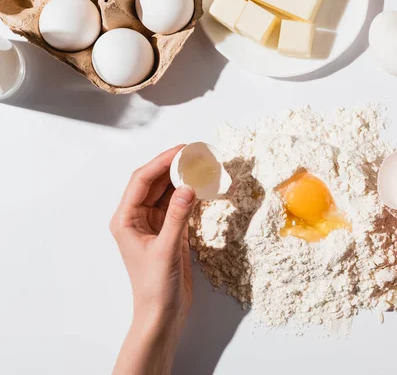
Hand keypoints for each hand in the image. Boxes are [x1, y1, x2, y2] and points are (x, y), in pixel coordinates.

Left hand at [110, 146, 196, 374]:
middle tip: (195, 153)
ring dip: (182, 179)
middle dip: (173, 166)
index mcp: (126, 219)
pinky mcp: (169, 232)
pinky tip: (202, 187)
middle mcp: (137, 218)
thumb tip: (189, 187)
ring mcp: (154, 225)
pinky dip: (190, 196)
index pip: (142, 181)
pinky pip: (178, 206)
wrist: (162, 314)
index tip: (182, 150)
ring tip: (201, 165)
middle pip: (155, 183)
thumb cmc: (156, 286)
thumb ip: (177, 217)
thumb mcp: (166, 249)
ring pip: (168, 193)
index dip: (161, 162)